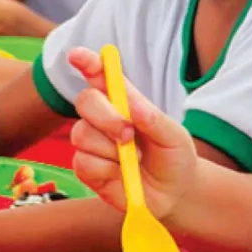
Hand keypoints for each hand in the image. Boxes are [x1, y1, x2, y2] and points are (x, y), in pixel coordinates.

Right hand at [67, 47, 197, 220]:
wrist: (174, 195)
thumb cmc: (174, 158)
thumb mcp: (175, 136)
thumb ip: (154, 119)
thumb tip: (133, 107)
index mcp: (124, 101)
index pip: (100, 75)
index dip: (87, 62)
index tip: (76, 55)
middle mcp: (103, 118)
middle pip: (85, 101)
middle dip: (105, 116)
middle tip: (128, 134)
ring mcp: (92, 143)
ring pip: (82, 134)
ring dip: (110, 149)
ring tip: (132, 160)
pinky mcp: (87, 168)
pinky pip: (83, 162)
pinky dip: (106, 170)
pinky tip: (120, 175)